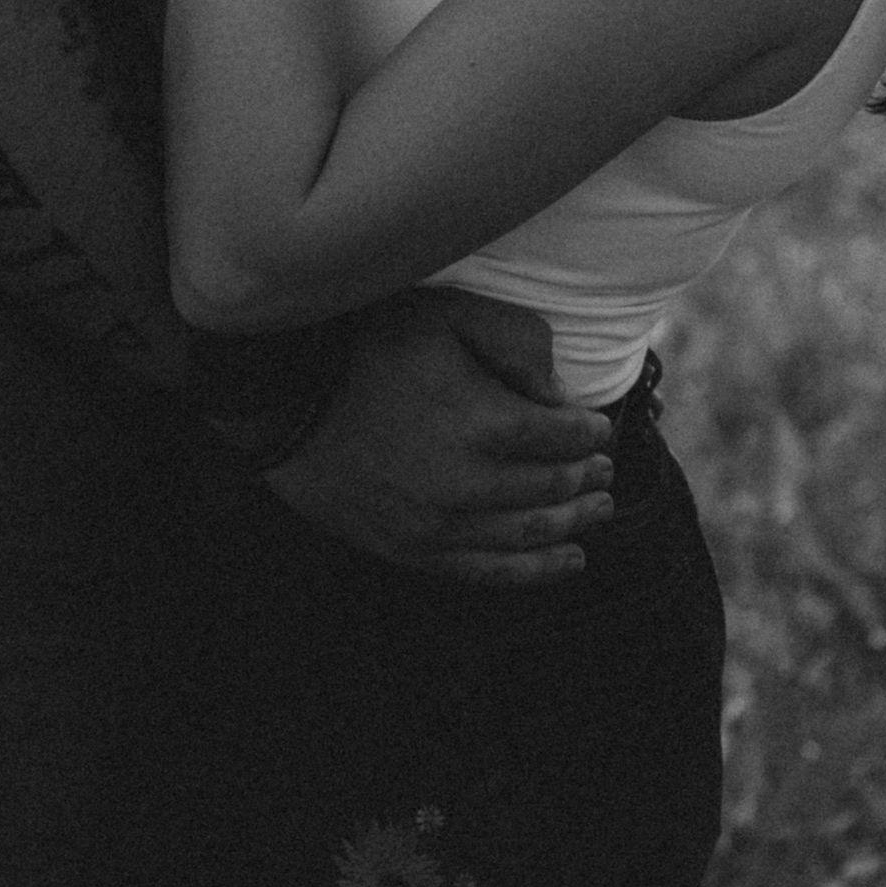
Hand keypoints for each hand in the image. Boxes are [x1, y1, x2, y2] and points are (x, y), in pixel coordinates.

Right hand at [263, 289, 616, 588]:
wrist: (281, 398)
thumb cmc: (365, 344)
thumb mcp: (445, 314)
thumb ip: (515, 340)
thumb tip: (559, 389)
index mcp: (483, 422)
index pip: (564, 437)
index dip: (591, 432)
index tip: (597, 426)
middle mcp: (467, 484)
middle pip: (552, 488)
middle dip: (586, 478)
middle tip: (604, 470)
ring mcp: (437, 525)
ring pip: (528, 534)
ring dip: (572, 523)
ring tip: (597, 512)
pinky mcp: (409, 549)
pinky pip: (486, 571)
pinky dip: (534, 570)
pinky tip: (567, 560)